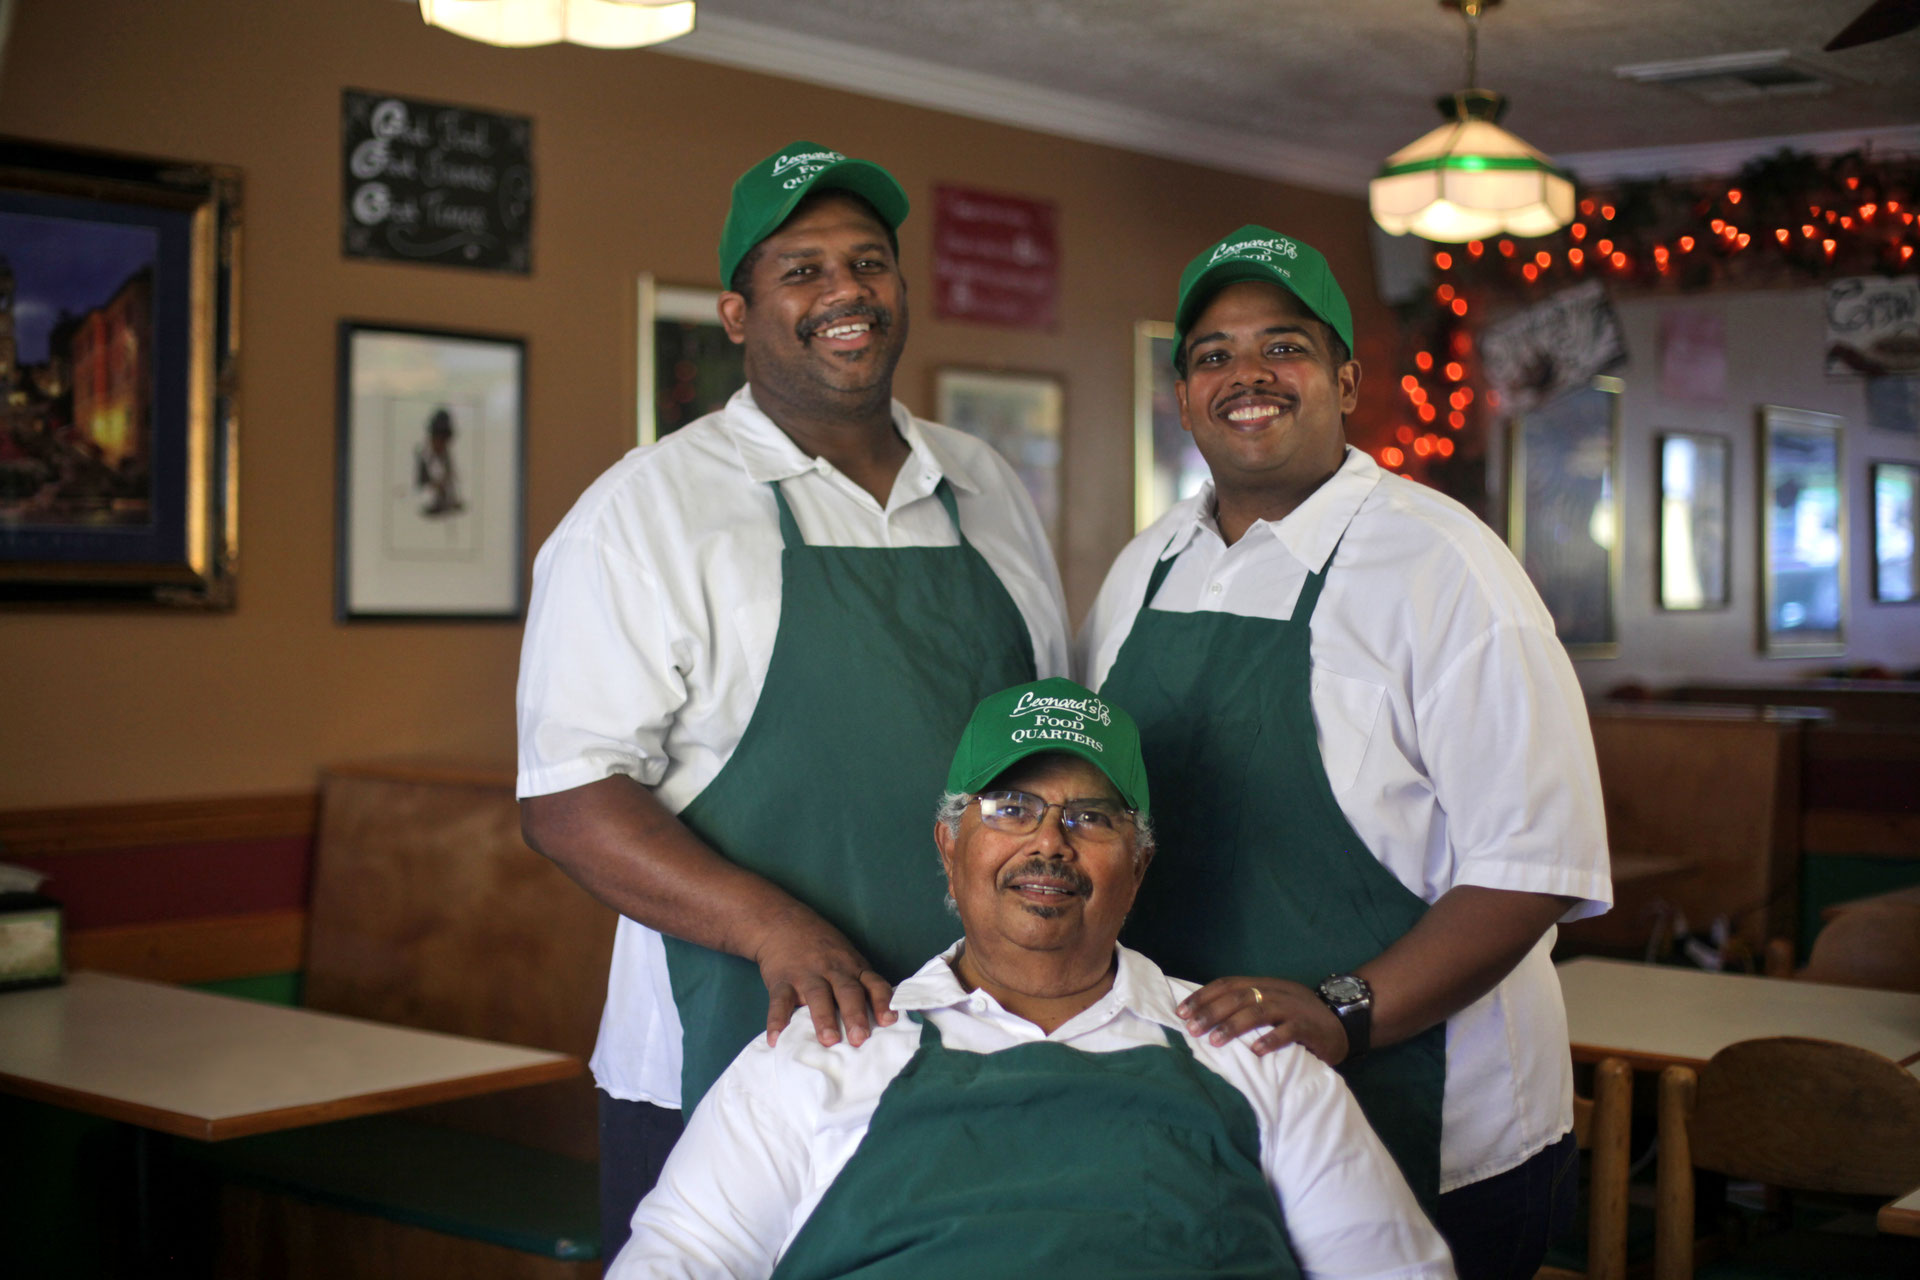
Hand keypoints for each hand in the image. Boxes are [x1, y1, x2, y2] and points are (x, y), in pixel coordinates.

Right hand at [751, 907, 895, 1048]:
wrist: (782, 923)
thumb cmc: (823, 948)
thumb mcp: (847, 958)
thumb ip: (859, 985)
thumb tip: (877, 1022)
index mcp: (853, 968)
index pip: (873, 984)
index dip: (882, 1002)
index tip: (889, 1021)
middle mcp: (833, 971)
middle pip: (848, 992)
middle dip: (855, 1015)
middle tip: (860, 1038)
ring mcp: (806, 975)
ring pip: (818, 996)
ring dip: (824, 1018)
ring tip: (828, 1040)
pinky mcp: (781, 981)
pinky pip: (780, 1002)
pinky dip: (777, 1021)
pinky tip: (777, 1039)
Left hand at [1177, 976, 1349, 1064]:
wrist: (1343, 1021)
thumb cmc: (1300, 1016)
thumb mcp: (1272, 1003)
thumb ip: (1246, 1006)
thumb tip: (1207, 1018)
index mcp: (1263, 985)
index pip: (1227, 984)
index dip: (1203, 996)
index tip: (1182, 1012)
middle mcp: (1275, 992)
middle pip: (1238, 996)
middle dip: (1212, 1012)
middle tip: (1192, 1028)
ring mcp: (1292, 1008)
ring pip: (1258, 1011)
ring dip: (1233, 1025)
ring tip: (1214, 1041)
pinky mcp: (1308, 1027)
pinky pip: (1288, 1031)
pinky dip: (1270, 1040)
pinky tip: (1255, 1051)